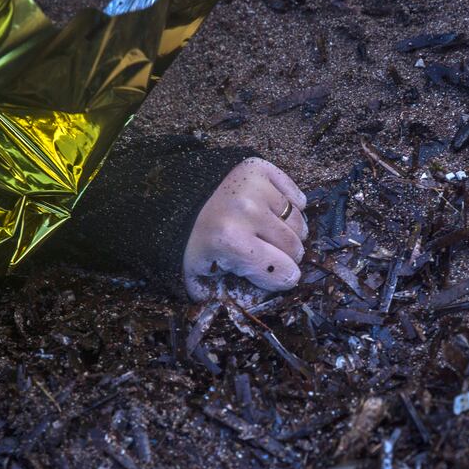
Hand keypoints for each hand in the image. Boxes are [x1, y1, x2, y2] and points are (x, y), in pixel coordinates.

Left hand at [183, 158, 307, 300]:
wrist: (170, 199)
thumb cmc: (187, 243)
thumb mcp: (198, 279)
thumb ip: (229, 296)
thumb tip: (265, 299)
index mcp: (232, 242)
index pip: (285, 272)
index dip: (280, 280)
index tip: (271, 277)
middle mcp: (248, 211)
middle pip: (295, 247)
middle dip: (285, 258)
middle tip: (266, 255)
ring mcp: (256, 187)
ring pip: (298, 222)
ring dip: (288, 234)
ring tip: (268, 234)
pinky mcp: (261, 168)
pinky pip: (297, 196)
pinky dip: (292, 208)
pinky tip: (273, 214)